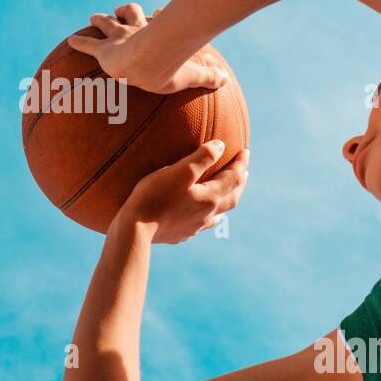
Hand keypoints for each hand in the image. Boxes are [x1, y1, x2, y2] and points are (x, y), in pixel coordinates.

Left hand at [68, 3, 228, 93]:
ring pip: (108, 22)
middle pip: (131, 14)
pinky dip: (79, 43)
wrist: (147, 63)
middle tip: (120, 12)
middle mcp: (137, 31)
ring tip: (93, 18)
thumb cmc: (170, 68)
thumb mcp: (193, 73)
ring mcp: (119, 38)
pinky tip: (69, 41)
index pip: (156, 21)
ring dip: (101, 20)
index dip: (156, 18)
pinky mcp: (105, 51)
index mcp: (157, 34)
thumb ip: (209, 76)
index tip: (157, 13)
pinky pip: (89, 45)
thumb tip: (226, 80)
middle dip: (127, 12)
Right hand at [114, 141, 249, 243]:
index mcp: (210, 197)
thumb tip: (221, 145)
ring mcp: (195, 226)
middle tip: (244, 172)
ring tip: (228, 193)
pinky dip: (209, 216)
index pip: (234, 178)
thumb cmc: (155, 196)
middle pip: (232, 197)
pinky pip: (202, 225)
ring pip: (220, 213)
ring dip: (227, 200)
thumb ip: (202, 157)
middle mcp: (207, 214)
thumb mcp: (180, 171)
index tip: (245, 151)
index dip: (241, 163)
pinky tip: (203, 216)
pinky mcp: (181, 234)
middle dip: (239, 182)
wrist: (135, 230)